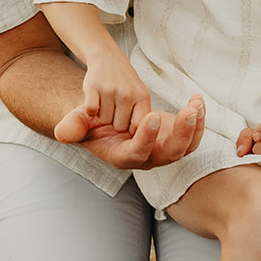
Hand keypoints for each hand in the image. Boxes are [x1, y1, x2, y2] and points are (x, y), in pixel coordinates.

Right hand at [56, 96, 205, 169]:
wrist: (109, 117)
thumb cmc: (93, 119)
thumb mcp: (81, 118)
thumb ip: (73, 125)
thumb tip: (62, 133)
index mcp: (123, 156)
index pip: (138, 153)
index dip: (146, 137)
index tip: (150, 114)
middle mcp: (146, 158)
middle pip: (169, 155)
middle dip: (181, 134)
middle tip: (187, 111)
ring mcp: (162, 150)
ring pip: (185, 147)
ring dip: (194, 127)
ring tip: (195, 104)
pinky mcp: (174, 139)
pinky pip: (192, 136)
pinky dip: (198, 121)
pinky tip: (198, 102)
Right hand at [80, 50, 152, 136]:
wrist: (107, 57)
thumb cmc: (124, 83)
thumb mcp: (139, 97)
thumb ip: (140, 116)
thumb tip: (136, 136)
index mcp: (143, 97)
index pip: (138, 128)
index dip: (131, 129)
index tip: (128, 123)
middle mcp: (128, 93)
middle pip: (120, 127)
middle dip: (115, 122)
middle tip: (115, 107)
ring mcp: (111, 89)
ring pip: (104, 121)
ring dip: (102, 115)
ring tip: (106, 102)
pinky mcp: (93, 86)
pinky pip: (91, 111)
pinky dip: (90, 110)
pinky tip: (95, 100)